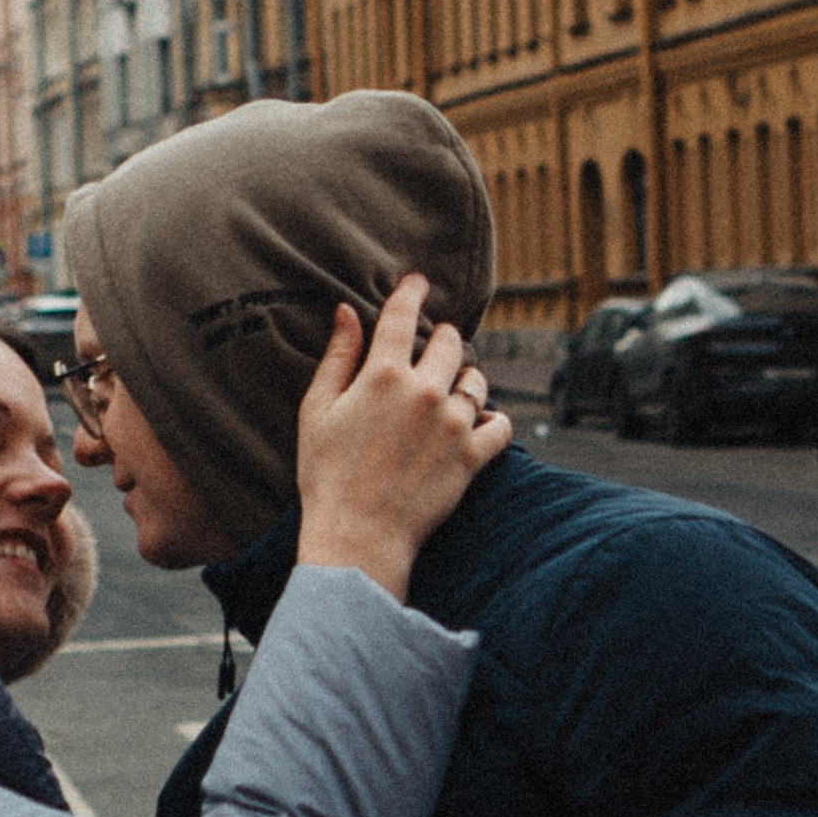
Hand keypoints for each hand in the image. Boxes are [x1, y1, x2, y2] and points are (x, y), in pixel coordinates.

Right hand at [295, 274, 509, 600]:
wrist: (357, 534)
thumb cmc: (326, 474)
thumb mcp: (317, 410)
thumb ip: (338, 357)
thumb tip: (347, 311)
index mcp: (383, 375)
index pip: (403, 316)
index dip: (411, 292)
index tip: (418, 281)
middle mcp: (424, 392)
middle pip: (450, 342)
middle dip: (442, 339)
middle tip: (431, 351)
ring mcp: (453, 424)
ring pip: (477, 379)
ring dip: (465, 379)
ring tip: (448, 394)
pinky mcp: (472, 457)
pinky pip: (500, 424)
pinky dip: (492, 421)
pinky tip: (475, 425)